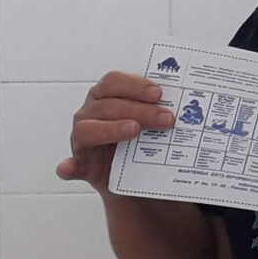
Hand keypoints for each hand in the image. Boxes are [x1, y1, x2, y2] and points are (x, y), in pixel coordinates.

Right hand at [57, 70, 174, 193]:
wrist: (135, 177)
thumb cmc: (143, 140)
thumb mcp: (153, 122)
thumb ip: (160, 111)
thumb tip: (188, 106)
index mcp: (105, 95)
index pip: (114, 81)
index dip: (135, 85)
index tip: (159, 93)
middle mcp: (90, 112)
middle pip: (109, 104)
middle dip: (139, 110)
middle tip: (166, 119)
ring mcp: (82, 139)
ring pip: (89, 128)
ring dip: (113, 129)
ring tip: (134, 131)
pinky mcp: (81, 164)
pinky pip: (71, 166)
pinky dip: (69, 167)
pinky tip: (69, 168)